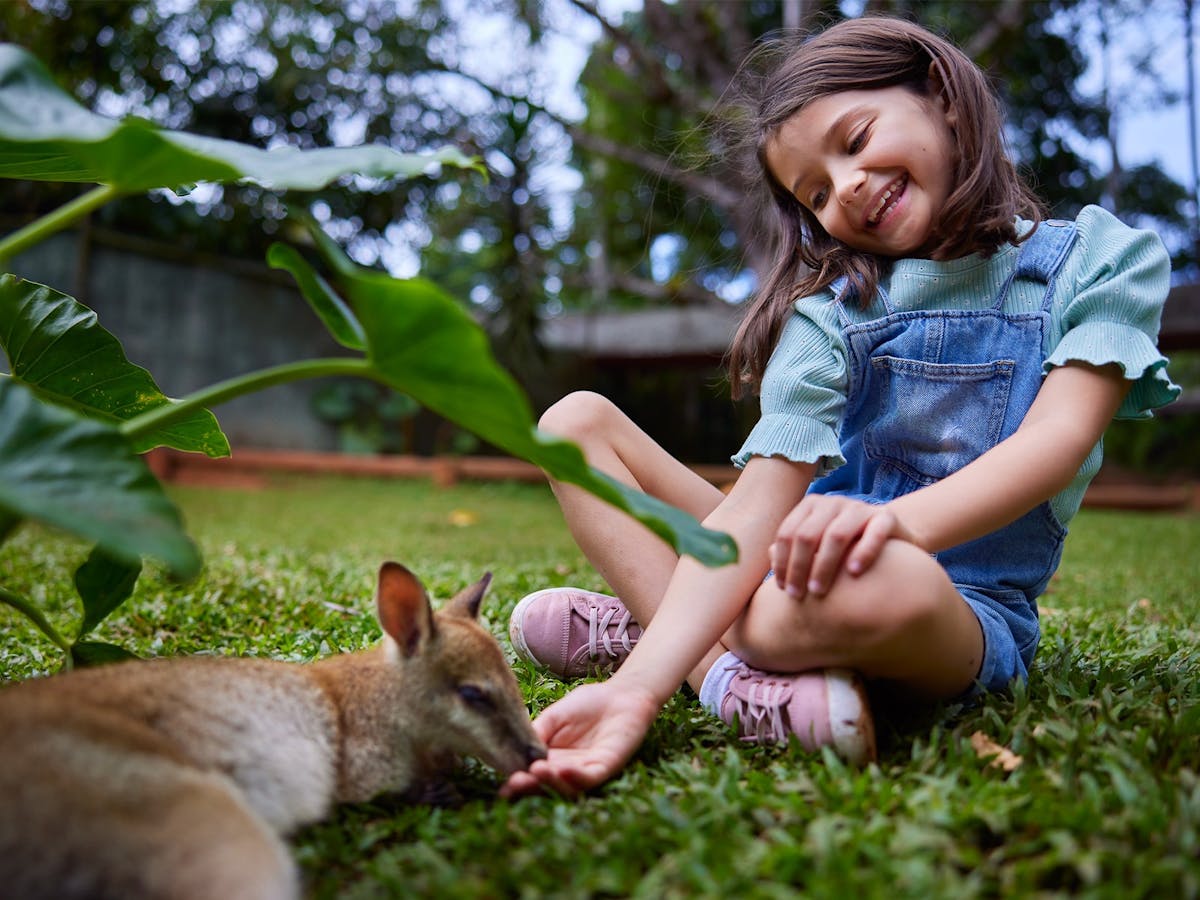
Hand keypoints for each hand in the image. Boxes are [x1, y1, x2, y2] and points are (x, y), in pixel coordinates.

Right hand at [499, 679, 659, 798]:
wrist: (620, 694)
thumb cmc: (587, 704)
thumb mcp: (554, 716)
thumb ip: (537, 731)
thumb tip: (515, 748)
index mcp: (551, 759)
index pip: (532, 774)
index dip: (518, 782)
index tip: (502, 788)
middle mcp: (567, 770)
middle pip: (547, 784)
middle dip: (531, 786)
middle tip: (514, 784)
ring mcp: (586, 770)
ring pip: (567, 786)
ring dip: (551, 782)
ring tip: (535, 772)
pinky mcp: (607, 766)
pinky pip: (591, 777)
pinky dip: (577, 777)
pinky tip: (564, 770)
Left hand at [771, 495, 917, 597]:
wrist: (892, 542)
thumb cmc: (846, 548)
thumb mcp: (818, 547)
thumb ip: (795, 549)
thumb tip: (767, 555)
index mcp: (811, 506)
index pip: (788, 533)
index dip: (782, 561)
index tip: (783, 589)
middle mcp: (834, 503)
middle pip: (807, 535)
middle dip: (799, 567)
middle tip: (798, 596)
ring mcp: (860, 508)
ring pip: (836, 535)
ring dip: (824, 565)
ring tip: (818, 592)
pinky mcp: (886, 518)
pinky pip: (874, 533)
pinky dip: (863, 552)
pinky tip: (853, 573)